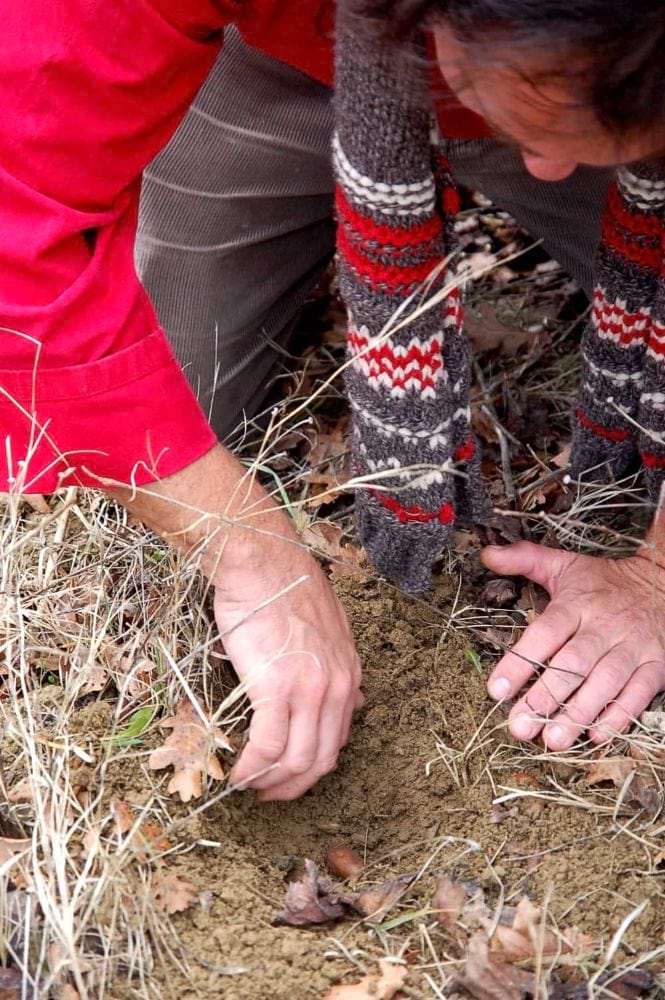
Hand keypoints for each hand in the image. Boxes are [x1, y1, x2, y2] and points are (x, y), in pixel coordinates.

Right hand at [110, 443, 362, 801]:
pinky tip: (237, 776)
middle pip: (321, 758)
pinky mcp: (278, 689)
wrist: (263, 562)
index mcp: (349, 673)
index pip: (339, 737)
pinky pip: (268, 747)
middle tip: (269, 794)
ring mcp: (311, 690)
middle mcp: (338, 686)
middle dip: (294, 785)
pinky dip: (252, 769)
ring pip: (296, 760)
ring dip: (271, 782)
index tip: (291, 774)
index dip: (314, 764)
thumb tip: (332, 692)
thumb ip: (329, 661)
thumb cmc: (282, 587)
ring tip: (249, 788)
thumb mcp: (324, 626)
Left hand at [482, 541, 664, 747]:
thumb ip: (524, 559)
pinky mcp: (656, 665)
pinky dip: (618, 716)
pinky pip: (638, 694)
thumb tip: (486, 554)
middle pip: (573, 664)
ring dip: (578, 714)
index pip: (545, 633)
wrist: (663, 581)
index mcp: (577, 603)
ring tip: (552, 740)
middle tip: (519, 726)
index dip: (520, 662)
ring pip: (605, 683)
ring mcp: (632, 648)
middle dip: (544, 697)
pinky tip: (595, 735)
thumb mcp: (564, 564)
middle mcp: (604, 626)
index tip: (495, 690)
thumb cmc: (603, 580)